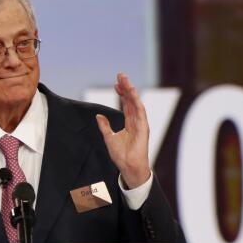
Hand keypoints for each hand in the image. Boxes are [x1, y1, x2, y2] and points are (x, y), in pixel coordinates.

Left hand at [95, 73, 151, 188]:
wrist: (128, 167)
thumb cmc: (121, 155)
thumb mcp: (109, 138)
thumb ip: (105, 126)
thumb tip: (98, 116)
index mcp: (130, 124)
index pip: (126, 105)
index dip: (121, 94)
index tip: (116, 84)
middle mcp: (136, 122)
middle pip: (131, 101)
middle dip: (126, 88)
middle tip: (120, 75)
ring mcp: (141, 124)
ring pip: (136, 103)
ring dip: (131, 91)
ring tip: (125, 80)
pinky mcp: (144, 128)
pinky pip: (140, 112)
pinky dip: (136, 102)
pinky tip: (132, 94)